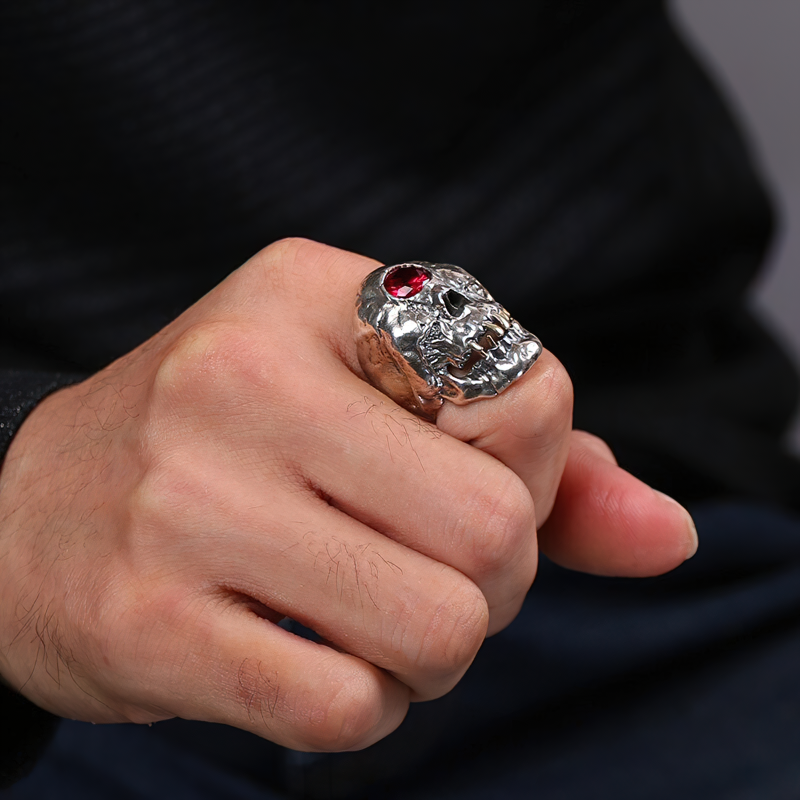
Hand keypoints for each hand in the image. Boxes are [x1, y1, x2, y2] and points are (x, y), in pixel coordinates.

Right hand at [0, 239, 695, 750]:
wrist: (25, 509)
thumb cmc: (223, 447)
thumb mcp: (374, 401)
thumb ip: (542, 467)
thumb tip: (673, 536)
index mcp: (310, 294)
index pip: (530, 393)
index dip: (527, 473)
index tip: (458, 485)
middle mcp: (242, 375)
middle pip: (496, 525)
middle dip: (493, 581)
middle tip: (425, 570)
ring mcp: (187, 498)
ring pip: (439, 626)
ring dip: (434, 648)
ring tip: (367, 617)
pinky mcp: (147, 619)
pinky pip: (349, 707)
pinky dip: (367, 707)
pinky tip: (315, 665)